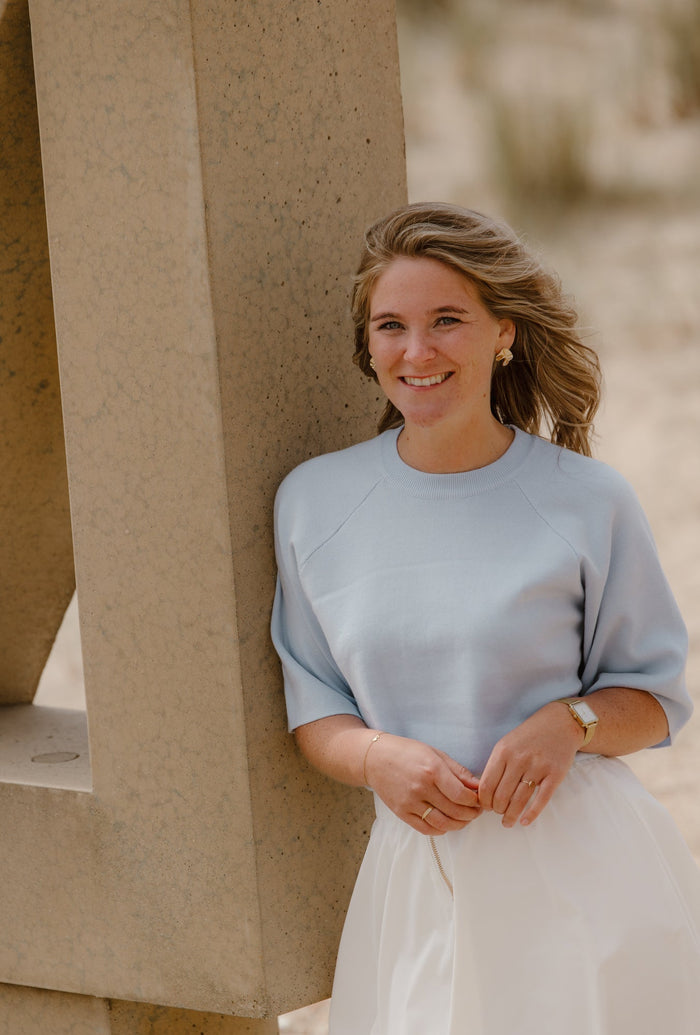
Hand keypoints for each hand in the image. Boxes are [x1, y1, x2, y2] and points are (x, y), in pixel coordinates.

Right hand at [365, 733, 481, 834]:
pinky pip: (426, 829)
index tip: (479, 800)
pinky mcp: (402, 813)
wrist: (375, 758)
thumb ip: (458, 771)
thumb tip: (478, 785)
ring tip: (464, 819)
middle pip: (455, 811)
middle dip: (471, 814)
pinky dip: (440, 830)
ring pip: (442, 824)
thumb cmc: (406, 752)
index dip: (475, 801)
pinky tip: (446, 823)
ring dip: (459, 825)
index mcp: (432, 770)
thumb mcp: (435, 754)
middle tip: (476, 811)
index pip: (461, 795)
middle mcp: (421, 788)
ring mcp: (410, 802)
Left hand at [478, 702, 583, 827]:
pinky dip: (531, 814)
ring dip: (511, 816)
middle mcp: (519, 759)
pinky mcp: (555, 774)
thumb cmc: (528, 737)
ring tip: (507, 822)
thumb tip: (484, 792)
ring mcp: (538, 767)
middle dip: (497, 810)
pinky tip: (524, 822)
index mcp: (503, 751)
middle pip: (501, 795)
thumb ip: (496, 765)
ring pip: (519, 800)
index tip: (484, 807)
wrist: (559, 723)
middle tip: (498, 814)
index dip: (483, 801)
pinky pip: (541, 799)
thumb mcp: (507, 744)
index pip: (487, 785)